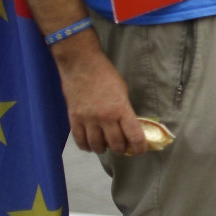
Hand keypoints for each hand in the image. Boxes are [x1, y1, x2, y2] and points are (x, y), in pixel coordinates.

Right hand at [53, 34, 146, 154]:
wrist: (81, 65)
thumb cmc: (105, 74)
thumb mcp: (122, 90)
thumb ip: (125, 109)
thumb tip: (128, 124)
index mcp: (121, 109)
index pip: (134, 136)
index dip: (140, 147)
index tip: (141, 150)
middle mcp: (105, 118)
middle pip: (115, 144)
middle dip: (122, 149)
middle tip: (123, 148)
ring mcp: (88, 120)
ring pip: (97, 145)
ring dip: (103, 149)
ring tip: (106, 146)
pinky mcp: (74, 119)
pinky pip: (80, 140)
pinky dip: (86, 146)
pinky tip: (90, 145)